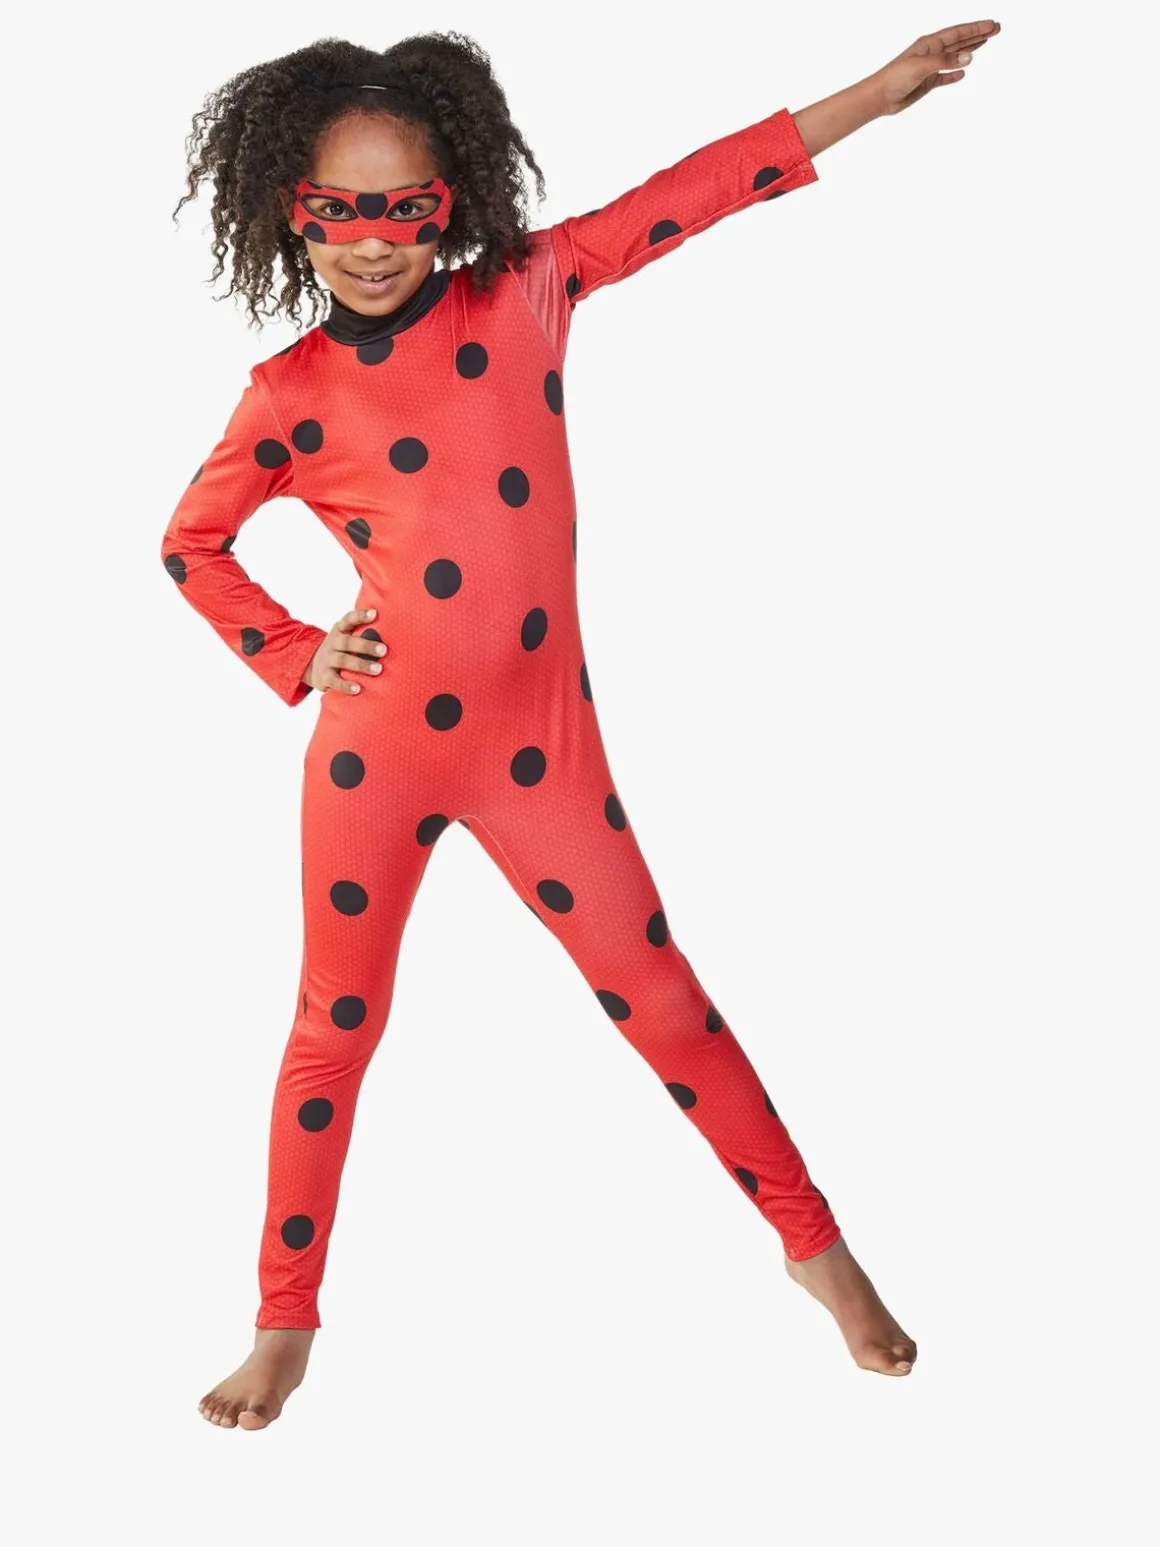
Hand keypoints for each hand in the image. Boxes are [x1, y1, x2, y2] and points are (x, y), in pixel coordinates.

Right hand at [303, 607, 387, 693]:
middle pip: (347, 642)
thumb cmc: (340, 650)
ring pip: (342, 660)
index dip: (360, 616)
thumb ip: (363, 634)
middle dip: (365, 645)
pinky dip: (345, 685)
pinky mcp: (324, 677)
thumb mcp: (346, 638)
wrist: (311, 666)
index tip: (375, 613)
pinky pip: (334, 681)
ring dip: (361, 665)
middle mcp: (332, 643)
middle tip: (384, 650)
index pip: (348, 620)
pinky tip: (357, 689)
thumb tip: (395, 631)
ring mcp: (327, 660)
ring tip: (378, 669)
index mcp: (339, 631)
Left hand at [871, 19, 1000, 115]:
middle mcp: (931, 52)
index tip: (992, 25)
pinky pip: (945, 77)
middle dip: (978, 34)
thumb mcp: (922, 66)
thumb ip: (945, 62)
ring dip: (970, 49)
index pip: (958, 33)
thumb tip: (969, 58)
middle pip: (960, 41)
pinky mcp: (926, 83)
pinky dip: (954, 74)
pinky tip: (963, 73)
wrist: (879, 97)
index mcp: (930, 44)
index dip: (976, 28)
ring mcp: (930, 68)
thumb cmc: (895, 78)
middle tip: (996, 29)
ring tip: (985, 42)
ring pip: (955, 56)